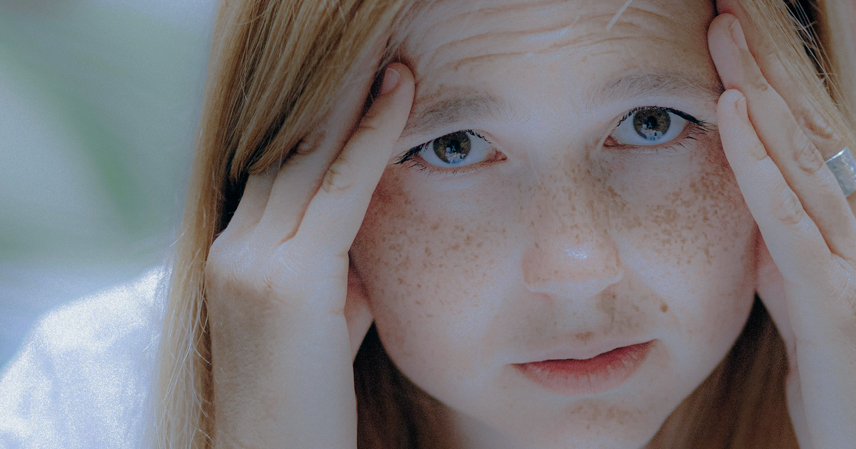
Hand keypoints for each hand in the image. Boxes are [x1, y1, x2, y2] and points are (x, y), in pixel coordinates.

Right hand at [203, 62, 413, 447]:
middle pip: (287, 152)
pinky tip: (397, 105)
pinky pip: (336, 192)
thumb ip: (340, 260)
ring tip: (396, 74)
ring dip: (354, 111)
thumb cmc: (309, 398)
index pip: (280, 170)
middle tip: (385, 66)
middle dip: (339, 106)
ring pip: (306, 160)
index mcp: (236, 254)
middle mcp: (233, 249)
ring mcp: (251, 263)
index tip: (365, 92)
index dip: (322, 127)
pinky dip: (369, 143)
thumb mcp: (327, 316)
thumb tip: (371, 213)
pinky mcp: (283, 282)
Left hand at [707, 8, 855, 448]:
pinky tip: (737, 111)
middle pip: (813, 130)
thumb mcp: (804, 302)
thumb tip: (752, 208)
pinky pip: (790, 215)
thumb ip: (784, 251)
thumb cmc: (843, 385)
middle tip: (729, 7)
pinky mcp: (841, 297)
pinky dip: (760, 159)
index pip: (815, 139)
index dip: (777, 82)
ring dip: (760, 88)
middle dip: (769, 64)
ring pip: (803, 157)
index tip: (737, 35)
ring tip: (724, 32)